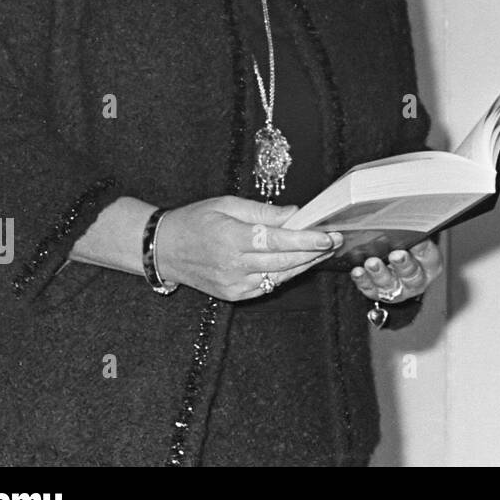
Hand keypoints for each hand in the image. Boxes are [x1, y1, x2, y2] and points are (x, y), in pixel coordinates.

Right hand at [155, 195, 343, 301]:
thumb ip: (263, 211)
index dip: (306, 239)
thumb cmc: (195, 221)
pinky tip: (300, 262)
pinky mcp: (233, 295)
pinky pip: (267, 285)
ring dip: (305, 264)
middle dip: (314, 251)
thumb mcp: (227, 204)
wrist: (163, 249)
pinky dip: (286, 273)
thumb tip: (295, 213)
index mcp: (231, 239)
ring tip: (325, 251)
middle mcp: (233, 265)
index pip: (278, 241)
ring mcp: (233, 284)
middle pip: (284, 260)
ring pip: (280, 276)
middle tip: (336, 240)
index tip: (329, 235)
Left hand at [351, 239, 443, 304]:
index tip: (416, 240)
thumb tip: (399, 220)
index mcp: (429, 263)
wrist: (392, 258)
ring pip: (390, 285)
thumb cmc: (404, 243)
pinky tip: (358, 271)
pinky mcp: (379, 294)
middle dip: (403, 264)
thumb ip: (408, 230)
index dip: (423, 248)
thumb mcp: (410, 235)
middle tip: (395, 255)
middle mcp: (416, 279)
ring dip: (380, 273)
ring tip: (372, 262)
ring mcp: (398, 289)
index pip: (429, 256)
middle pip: (412, 274)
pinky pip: (371, 289)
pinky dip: (363, 280)